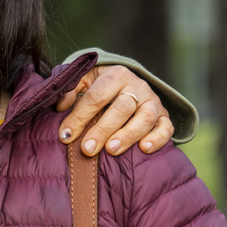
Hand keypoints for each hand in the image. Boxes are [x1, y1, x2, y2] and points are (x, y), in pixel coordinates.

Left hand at [56, 65, 174, 155]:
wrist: (126, 83)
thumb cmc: (99, 86)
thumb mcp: (83, 80)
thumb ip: (70, 89)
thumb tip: (60, 106)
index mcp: (115, 76)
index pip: (96, 97)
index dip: (79, 117)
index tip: (65, 135)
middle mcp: (137, 86)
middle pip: (121, 108)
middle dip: (102, 130)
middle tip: (87, 149)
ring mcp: (152, 101)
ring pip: (145, 118)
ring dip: (128, 135)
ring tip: (111, 150)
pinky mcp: (164, 116)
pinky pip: (166, 127)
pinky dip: (158, 138)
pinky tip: (144, 149)